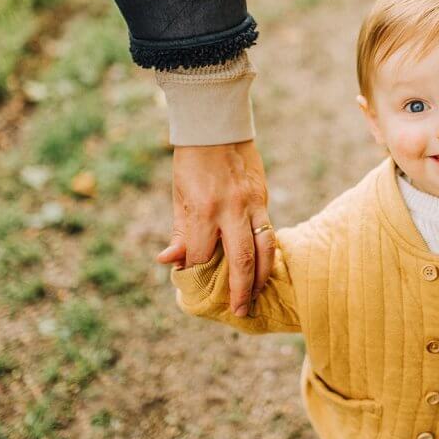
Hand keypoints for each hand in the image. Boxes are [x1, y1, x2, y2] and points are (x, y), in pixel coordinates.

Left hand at [156, 140, 275, 316]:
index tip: (192, 285)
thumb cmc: (191, 162)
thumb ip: (180, 232)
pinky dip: (268, 253)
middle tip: (241, 312)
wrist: (217, 127)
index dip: (195, 272)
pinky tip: (265, 268)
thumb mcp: (179, 196)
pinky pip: (269, 232)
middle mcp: (231, 210)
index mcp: (203, 209)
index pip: (200, 255)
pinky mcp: (263, 198)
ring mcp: (252, 204)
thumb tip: (169, 262)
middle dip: (240, 290)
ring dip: (262, 276)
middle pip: (241, 260)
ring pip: (264, 249)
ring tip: (258, 296)